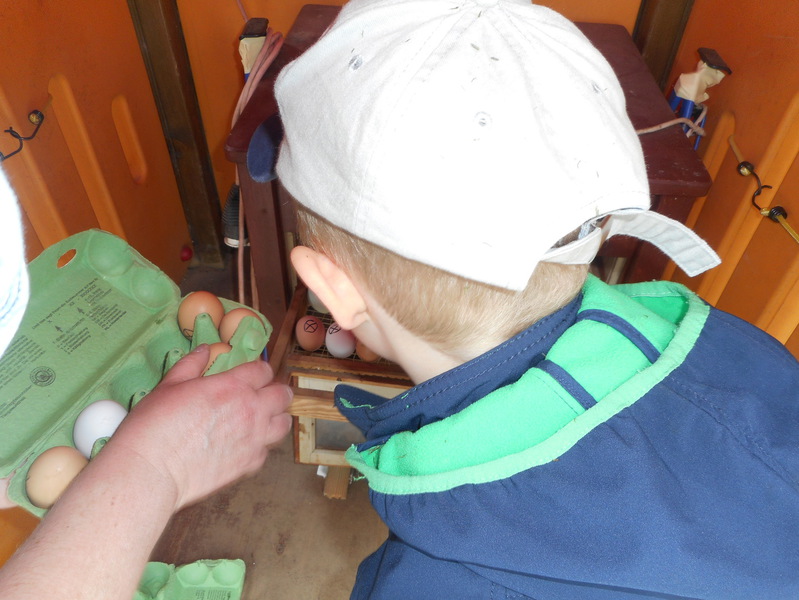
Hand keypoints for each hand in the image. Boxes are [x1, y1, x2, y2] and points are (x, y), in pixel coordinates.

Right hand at [105, 345, 292, 510]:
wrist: (153, 470)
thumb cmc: (155, 425)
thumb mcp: (170, 384)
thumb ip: (192, 364)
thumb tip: (204, 350)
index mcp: (233, 386)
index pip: (264, 370)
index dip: (259, 371)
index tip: (252, 376)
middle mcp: (251, 410)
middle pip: (283, 395)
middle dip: (276, 392)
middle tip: (264, 395)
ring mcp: (254, 439)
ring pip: (283, 424)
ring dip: (276, 418)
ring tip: (263, 420)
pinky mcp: (250, 464)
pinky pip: (267, 451)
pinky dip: (260, 446)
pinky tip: (246, 445)